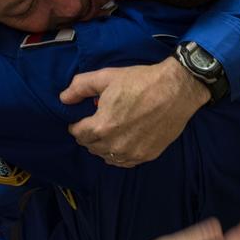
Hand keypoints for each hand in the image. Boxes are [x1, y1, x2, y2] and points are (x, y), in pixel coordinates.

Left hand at [62, 58, 209, 166]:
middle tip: (99, 120)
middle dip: (90, 134)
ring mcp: (131, 153)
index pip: (77, 133)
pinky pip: (124, 162)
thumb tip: (63, 99)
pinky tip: (124, 140)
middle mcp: (114, 145)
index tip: (84, 117)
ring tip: (112, 129)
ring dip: (104, 145)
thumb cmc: (140, 81)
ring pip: (106, 156)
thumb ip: (79, 88)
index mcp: (101, 126)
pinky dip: (120, 154)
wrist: (176, 90)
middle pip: (90, 146)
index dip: (78, 123)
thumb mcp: (106, 77)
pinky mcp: (146, 156)